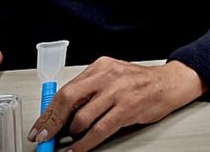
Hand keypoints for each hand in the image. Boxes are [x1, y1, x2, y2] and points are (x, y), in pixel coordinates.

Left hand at [27, 57, 202, 151]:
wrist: (170, 83)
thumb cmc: (140, 83)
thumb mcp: (112, 77)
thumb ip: (89, 91)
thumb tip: (61, 113)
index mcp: (100, 66)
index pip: (66, 89)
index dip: (48, 111)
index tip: (39, 127)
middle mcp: (107, 76)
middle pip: (68, 99)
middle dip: (52, 122)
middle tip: (43, 136)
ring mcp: (118, 92)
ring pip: (82, 117)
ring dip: (71, 134)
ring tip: (68, 141)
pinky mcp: (127, 108)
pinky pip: (99, 130)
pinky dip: (84, 144)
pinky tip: (77, 149)